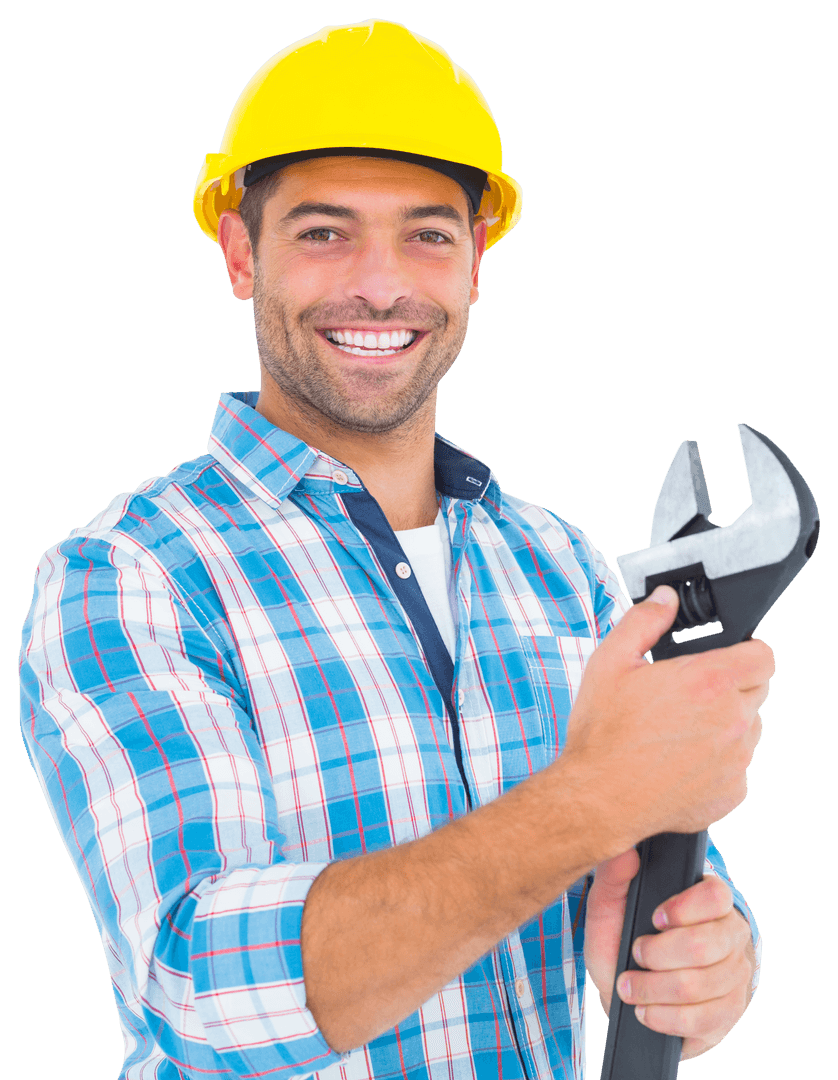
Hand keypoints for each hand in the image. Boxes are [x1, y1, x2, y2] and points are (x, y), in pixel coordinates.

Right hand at [564, 584, 773, 845]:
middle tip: (688, 698)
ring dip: (725, 726)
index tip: (725, 661)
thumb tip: (665, 599)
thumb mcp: (610, 663)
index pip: (763, 656)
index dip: (746, 653)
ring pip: (748, 731)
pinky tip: (679, 763)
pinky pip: (737, 769)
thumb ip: (643, 621)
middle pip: (757, 692)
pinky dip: (717, 764)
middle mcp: (732, 720)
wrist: (598, 798)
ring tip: (679, 733)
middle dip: (730, 689)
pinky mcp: (733, 793)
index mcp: (708, 682)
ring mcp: (737, 760)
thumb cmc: (602, 734)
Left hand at [585, 849, 755, 1061]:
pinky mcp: (730, 1013)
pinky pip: (702, 1020)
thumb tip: (626, 852)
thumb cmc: (621, 940)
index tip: (654, 918)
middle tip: (635, 954)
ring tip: (630, 987)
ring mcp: (736, 975)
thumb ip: (613, 878)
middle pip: (704, 945)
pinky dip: (664, 1017)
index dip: (683, 909)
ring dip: (652, 989)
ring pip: (698, 986)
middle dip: (656, 955)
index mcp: (709, 899)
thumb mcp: (608, 908)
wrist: (625, 991)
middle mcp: (731, 934)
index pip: (716, 896)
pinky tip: (646, 1012)